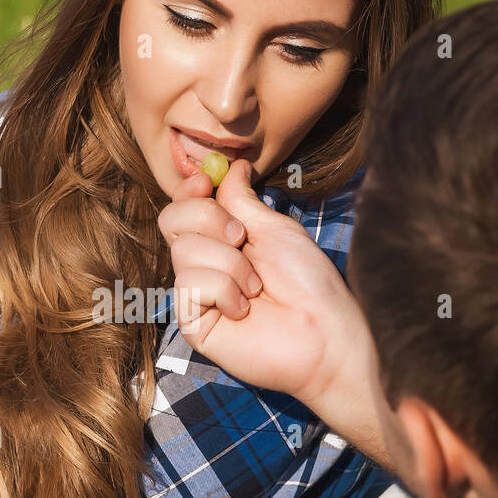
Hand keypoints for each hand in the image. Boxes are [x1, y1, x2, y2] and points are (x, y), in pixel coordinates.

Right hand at [159, 159, 388, 465]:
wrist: (325, 331)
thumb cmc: (309, 284)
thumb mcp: (275, 229)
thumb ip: (243, 200)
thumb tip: (231, 166)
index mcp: (221, 241)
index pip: (181, 206)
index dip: (188, 190)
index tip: (207, 182)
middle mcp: (203, 266)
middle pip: (172, 220)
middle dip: (210, 219)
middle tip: (243, 238)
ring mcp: (196, 295)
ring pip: (184, 252)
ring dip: (230, 263)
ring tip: (257, 287)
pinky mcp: (193, 323)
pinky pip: (191, 284)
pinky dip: (224, 290)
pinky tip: (245, 310)